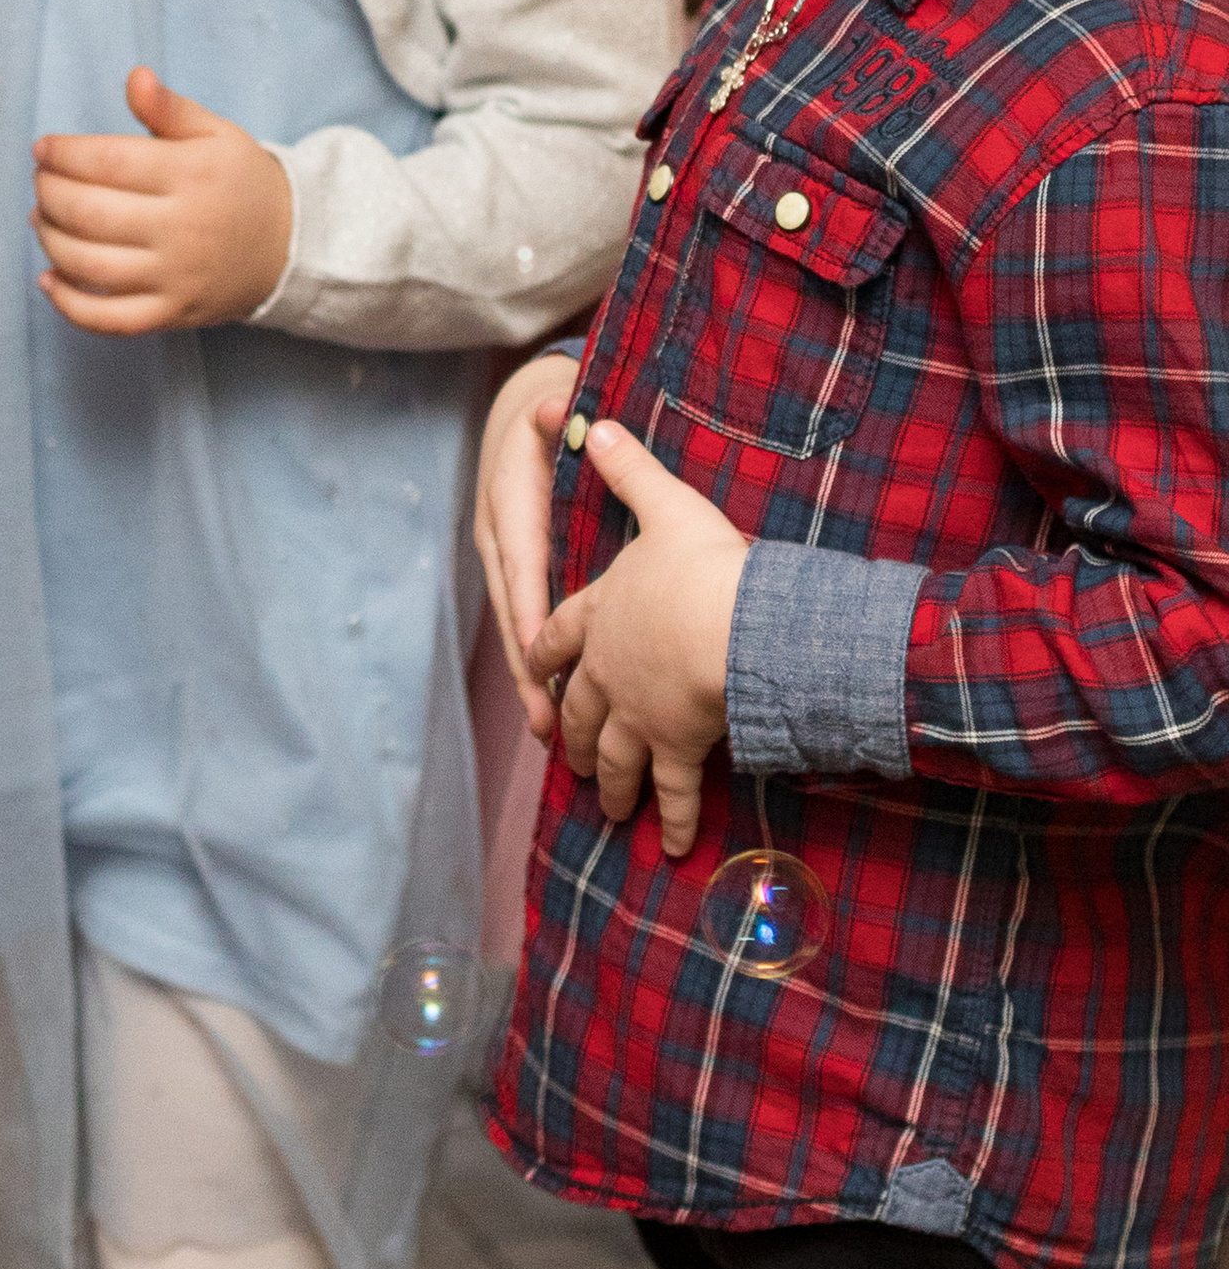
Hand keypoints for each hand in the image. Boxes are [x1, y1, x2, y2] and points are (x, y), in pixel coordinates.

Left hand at [30, 65, 292, 337]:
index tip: (44, 148)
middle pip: (89, 213)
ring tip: (41, 219)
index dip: (64, 154)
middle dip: (50, 193)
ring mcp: (175, 277)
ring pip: (90, 266)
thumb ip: (170, 108)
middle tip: (42, 181)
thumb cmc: (241, 182)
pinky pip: (110, 320)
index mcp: (190, 176)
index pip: (108, 162)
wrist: (289, 246)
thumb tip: (135, 77)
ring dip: (50, 241)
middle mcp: (180, 229)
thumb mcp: (217, 134)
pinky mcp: (172, 314)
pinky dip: (70, 305)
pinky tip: (48, 280)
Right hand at [475, 351, 583, 734]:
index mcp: (509, 510)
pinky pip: (528, 627)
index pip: (519, 566)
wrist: (521, 421)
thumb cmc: (546, 425)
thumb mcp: (548, 413)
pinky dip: (539, 667)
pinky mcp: (519, 579)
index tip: (538, 653)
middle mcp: (499, 544)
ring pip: (518, 631)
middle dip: (529, 670)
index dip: (528, 610)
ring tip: (552, 734)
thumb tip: (555, 405)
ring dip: (533, 681)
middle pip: (514, 615)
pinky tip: (556, 707)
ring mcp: (504, 565)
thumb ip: (554, 414)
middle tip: (548, 722)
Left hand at [525, 419, 745, 855]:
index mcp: (598, 615)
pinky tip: (674, 847)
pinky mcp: (676, 748)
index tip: (537, 666)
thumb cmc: (702, 567)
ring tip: (608, 808)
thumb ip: (628, 468)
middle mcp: (607, 672)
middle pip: (579, 709)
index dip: (544, 650)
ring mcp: (636, 716)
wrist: (730, 628)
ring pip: (613, 757)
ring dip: (611, 785)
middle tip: (565, 755)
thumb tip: (594, 420)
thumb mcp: (665, 506)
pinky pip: (675, 792)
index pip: (556, 634)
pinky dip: (675, 820)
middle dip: (572, 732)